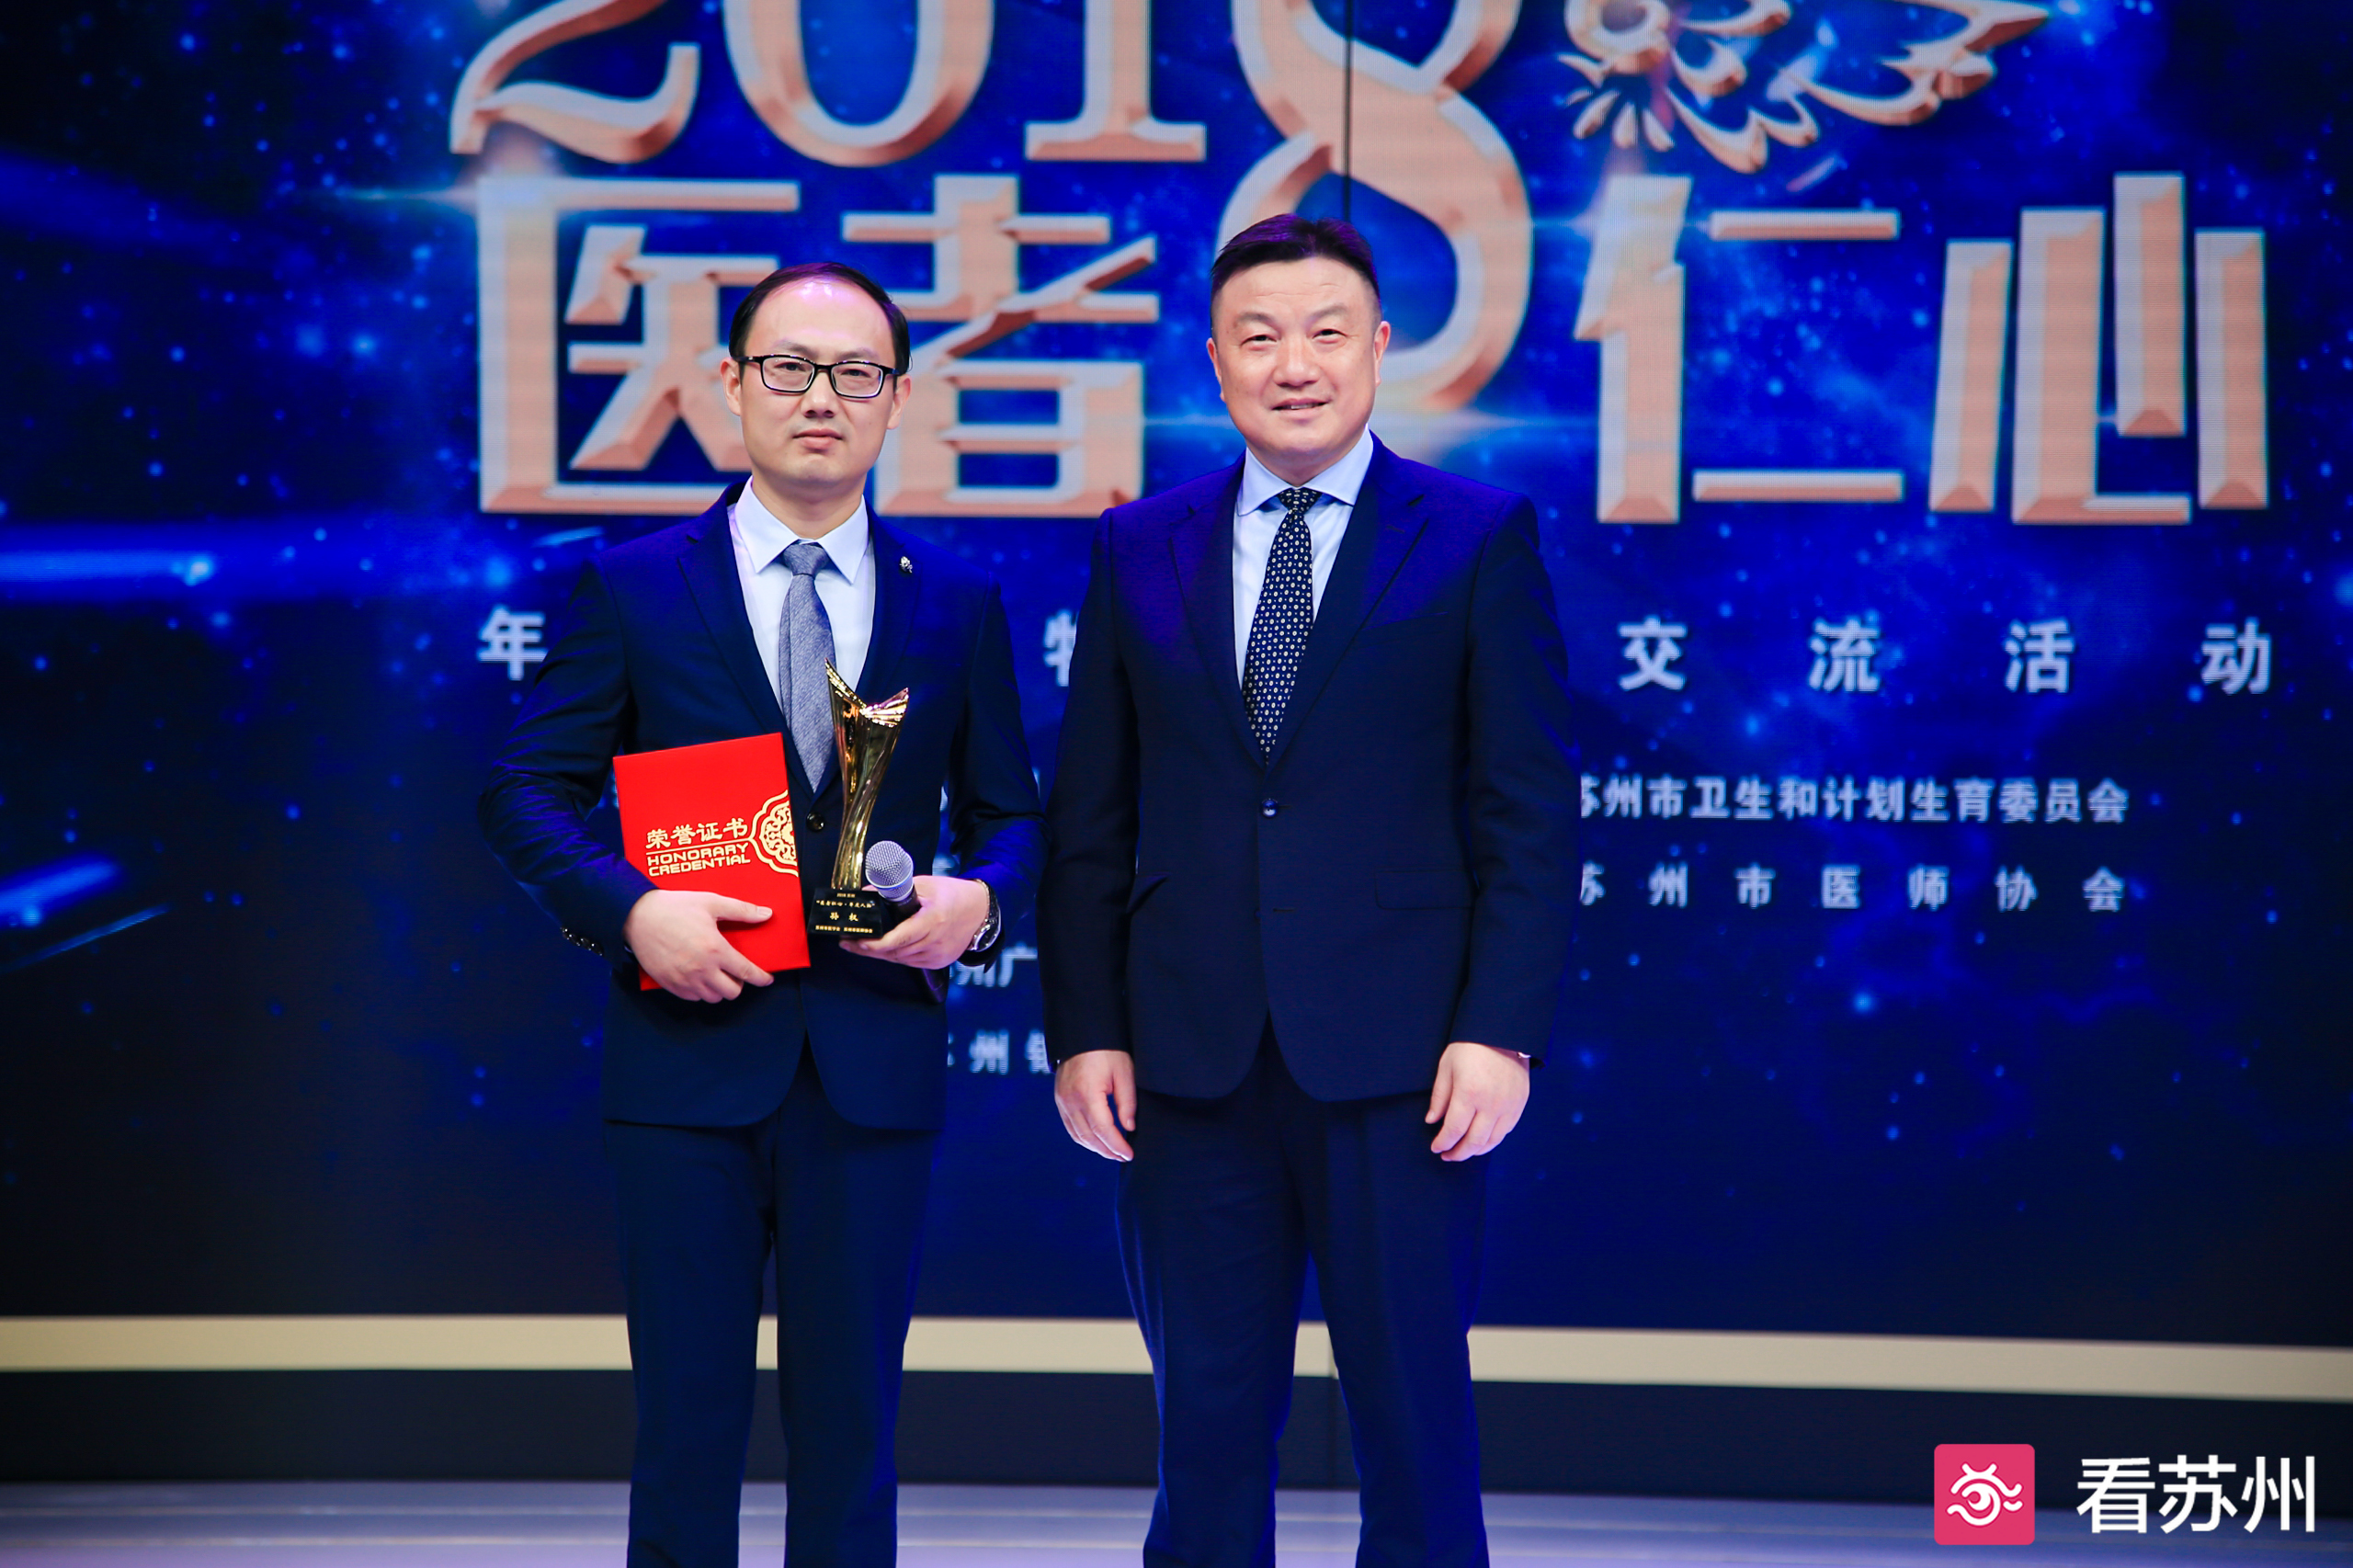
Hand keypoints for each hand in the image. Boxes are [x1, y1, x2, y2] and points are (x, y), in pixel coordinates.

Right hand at [623, 889, 775, 1002]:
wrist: (637, 916)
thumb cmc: (675, 907)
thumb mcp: (711, 902)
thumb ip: (741, 910)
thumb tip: (765, 914)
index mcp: (715, 950)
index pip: (746, 972)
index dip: (760, 978)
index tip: (766, 979)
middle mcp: (701, 969)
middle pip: (731, 992)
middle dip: (738, 984)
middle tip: (735, 972)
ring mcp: (684, 979)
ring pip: (712, 998)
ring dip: (719, 989)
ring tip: (717, 974)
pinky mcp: (669, 984)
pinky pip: (692, 998)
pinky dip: (700, 991)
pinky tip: (699, 977)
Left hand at [841, 875, 990, 968]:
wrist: (980, 911)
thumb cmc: (951, 894)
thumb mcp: (924, 885)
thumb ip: (895, 890)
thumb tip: (867, 893)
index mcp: (933, 920)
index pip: (898, 939)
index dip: (875, 944)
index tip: (856, 941)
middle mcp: (936, 941)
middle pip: (895, 952)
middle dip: (869, 949)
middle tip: (848, 943)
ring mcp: (938, 955)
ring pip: (900, 960)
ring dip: (881, 953)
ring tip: (862, 945)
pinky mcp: (939, 962)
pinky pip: (910, 962)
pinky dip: (896, 956)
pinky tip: (886, 948)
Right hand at [1055, 1049, 1135, 1161]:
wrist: (1082, 1033)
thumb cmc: (1106, 1050)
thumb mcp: (1124, 1072)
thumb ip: (1127, 1102)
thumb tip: (1129, 1127)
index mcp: (1087, 1093)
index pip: (1103, 1129)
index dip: (1117, 1145)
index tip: (1129, 1153)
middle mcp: (1071, 1101)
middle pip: (1089, 1136)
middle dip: (1107, 1150)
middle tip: (1123, 1156)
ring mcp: (1062, 1101)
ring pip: (1077, 1135)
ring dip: (1095, 1147)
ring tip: (1112, 1152)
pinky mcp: (1060, 1099)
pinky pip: (1070, 1126)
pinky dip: (1083, 1138)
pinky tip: (1096, 1140)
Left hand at [1424, 1040, 1528, 1160]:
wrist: (1503, 1032)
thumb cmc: (1471, 1046)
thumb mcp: (1447, 1066)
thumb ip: (1440, 1096)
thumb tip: (1433, 1120)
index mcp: (1469, 1094)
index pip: (1454, 1130)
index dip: (1444, 1143)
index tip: (1436, 1147)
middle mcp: (1491, 1104)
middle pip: (1474, 1141)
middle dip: (1458, 1153)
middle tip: (1448, 1155)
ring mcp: (1508, 1106)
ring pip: (1492, 1141)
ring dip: (1476, 1150)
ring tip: (1464, 1151)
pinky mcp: (1520, 1104)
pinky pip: (1506, 1131)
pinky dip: (1493, 1140)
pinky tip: (1483, 1140)